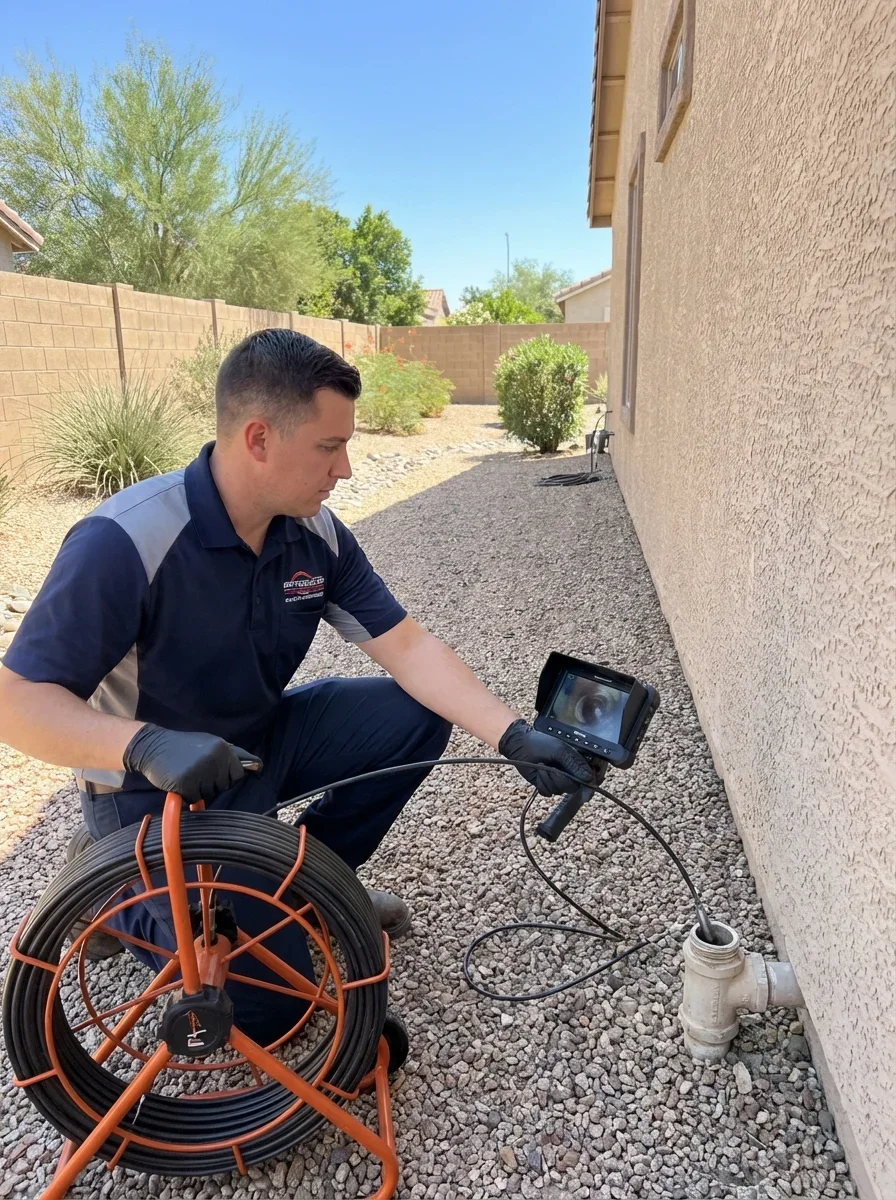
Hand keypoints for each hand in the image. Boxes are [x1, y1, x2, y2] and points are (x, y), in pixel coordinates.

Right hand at [123, 724, 260, 802]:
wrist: (151, 747)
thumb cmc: (182, 747)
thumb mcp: (208, 744)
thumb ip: (228, 755)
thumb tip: (257, 766)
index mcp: (223, 748)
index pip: (238, 774)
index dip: (228, 778)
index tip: (218, 776)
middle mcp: (214, 759)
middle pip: (224, 786)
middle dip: (213, 784)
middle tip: (196, 772)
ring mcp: (200, 771)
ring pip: (209, 794)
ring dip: (199, 789)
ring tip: (187, 773)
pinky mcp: (186, 783)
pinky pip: (193, 798)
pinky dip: (186, 795)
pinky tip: (178, 781)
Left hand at [498, 718, 593, 795]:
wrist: (520, 746)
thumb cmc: (540, 743)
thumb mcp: (560, 750)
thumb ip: (574, 763)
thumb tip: (588, 778)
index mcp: (576, 761)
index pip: (590, 776)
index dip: (589, 782)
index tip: (585, 785)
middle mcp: (569, 773)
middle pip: (574, 787)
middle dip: (561, 778)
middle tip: (552, 767)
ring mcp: (558, 780)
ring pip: (560, 790)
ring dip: (548, 778)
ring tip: (542, 766)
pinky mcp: (547, 786)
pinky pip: (548, 792)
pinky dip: (541, 783)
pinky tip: (538, 773)